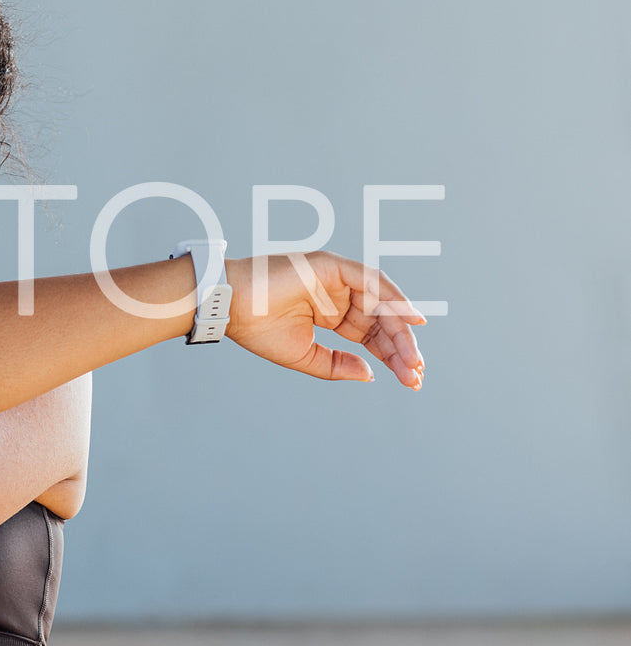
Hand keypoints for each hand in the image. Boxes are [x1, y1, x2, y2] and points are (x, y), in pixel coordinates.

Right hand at [224, 253, 426, 388]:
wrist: (230, 307)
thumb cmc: (257, 330)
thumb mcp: (305, 356)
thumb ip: (337, 365)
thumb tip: (371, 373)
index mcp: (330, 315)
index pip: (371, 336)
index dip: (391, 356)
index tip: (410, 379)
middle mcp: (337, 295)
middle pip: (381, 321)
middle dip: (400, 347)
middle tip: (415, 373)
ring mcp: (335, 279)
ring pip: (380, 302)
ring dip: (400, 329)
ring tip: (412, 357)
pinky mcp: (330, 265)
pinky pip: (370, 279)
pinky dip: (392, 296)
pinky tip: (409, 319)